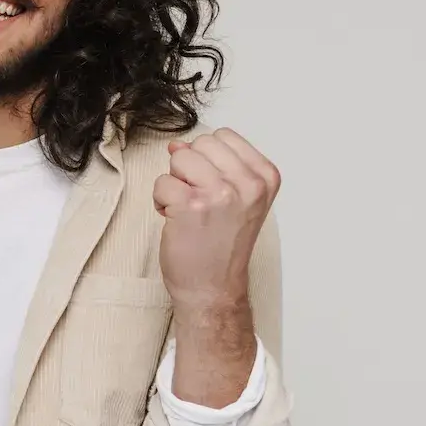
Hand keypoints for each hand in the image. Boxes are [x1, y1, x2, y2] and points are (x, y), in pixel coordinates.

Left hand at [153, 128, 280, 316]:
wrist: (214, 288)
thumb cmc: (224, 246)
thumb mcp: (238, 198)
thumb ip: (214, 165)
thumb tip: (177, 144)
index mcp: (264, 177)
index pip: (224, 136)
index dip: (209, 159)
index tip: (216, 188)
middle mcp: (247, 183)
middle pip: (200, 143)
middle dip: (191, 168)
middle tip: (200, 201)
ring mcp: (220, 193)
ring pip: (179, 157)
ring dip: (175, 183)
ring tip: (188, 209)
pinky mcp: (191, 205)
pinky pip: (161, 182)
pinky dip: (161, 200)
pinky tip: (176, 220)